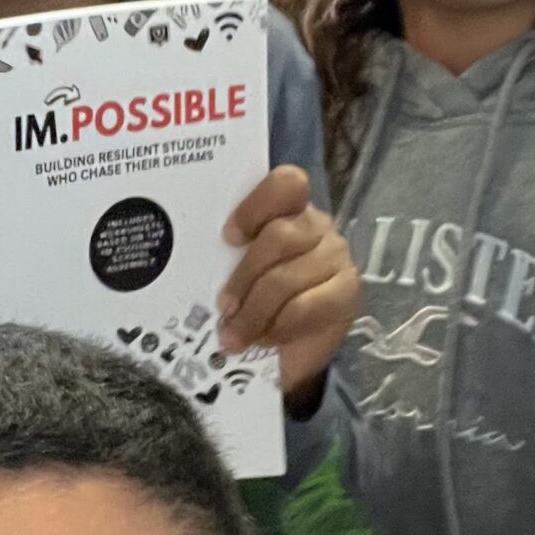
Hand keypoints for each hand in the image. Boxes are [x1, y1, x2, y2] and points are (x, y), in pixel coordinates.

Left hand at [221, 167, 358, 398]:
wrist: (288, 349)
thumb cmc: (254, 299)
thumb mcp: (235, 271)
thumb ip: (226, 256)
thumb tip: (187, 259)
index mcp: (287, 209)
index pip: (285, 185)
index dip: (255, 208)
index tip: (229, 237)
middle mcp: (316, 226)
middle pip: (280, 237)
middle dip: (244, 277)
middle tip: (223, 306)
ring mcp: (335, 257)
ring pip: (287, 278)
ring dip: (254, 311)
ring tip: (233, 334)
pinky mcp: (347, 293)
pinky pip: (305, 307)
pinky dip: (278, 327)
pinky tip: (264, 339)